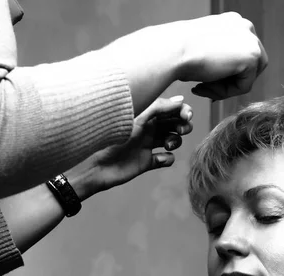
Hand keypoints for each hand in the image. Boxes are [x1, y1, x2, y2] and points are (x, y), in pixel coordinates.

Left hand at [67, 96, 192, 199]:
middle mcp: (147, 128)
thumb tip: (180, 100)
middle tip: (180, 130)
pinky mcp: (147, 162)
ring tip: (166, 145)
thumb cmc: (112, 139)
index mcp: (144, 115)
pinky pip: (166, 159)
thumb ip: (158, 108)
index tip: (187, 117)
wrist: (96, 166)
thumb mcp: (137, 119)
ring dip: (175, 141)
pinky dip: (167, 159)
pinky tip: (158, 159)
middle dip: (182, 126)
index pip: (170, 109)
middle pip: (174, 123)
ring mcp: (148, 145)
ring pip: (173, 140)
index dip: (182, 111)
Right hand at [103, 12, 266, 112]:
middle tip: (205, 88)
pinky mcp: (252, 56)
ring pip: (248, 78)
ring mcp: (251, 40)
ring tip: (203, 87)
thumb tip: (230, 73)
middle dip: (230, 82)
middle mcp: (245, 27)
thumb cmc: (179, 50)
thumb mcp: (204, 49)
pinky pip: (244, 87)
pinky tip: (204, 85)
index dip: (227, 74)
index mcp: (233, 22)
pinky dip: (225, 93)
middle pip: (251, 67)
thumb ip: (220, 56)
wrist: (171, 49)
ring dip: (226, 89)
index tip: (205, 81)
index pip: (242, 55)